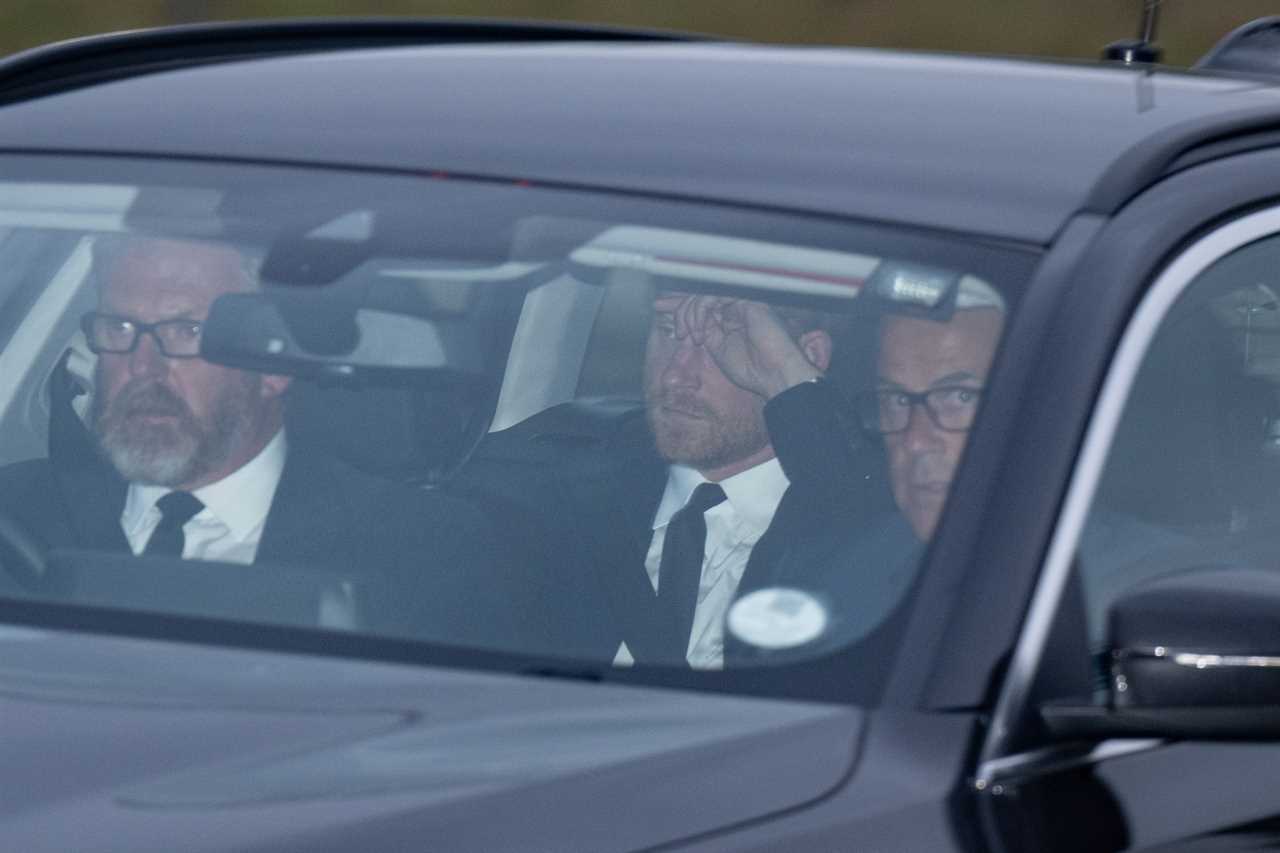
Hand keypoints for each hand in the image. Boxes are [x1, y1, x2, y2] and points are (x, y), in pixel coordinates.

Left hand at [665, 294, 823, 398]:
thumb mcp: (717, 349)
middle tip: (678, 330)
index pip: (700, 302)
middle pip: (699, 294)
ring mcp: (741, 303)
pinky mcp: (747, 302)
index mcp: (729, 318)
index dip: (678, 303)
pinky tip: (701, 331)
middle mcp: (735, 307)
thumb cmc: (752, 369)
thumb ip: (703, 332)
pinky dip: (701, 312)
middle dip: (679, 307)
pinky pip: (714, 296)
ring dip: (690, 314)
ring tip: (691, 335)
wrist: (774, 376)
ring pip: (704, 294)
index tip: (659, 307)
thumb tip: (683, 321)